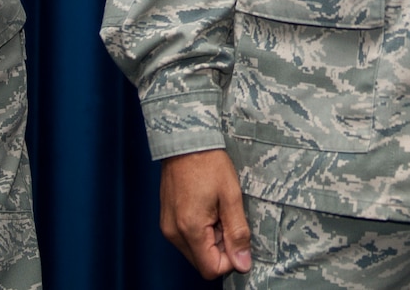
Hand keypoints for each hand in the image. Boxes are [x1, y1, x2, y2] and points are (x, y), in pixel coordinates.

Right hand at [160, 150, 253, 278]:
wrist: (186, 141)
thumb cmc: (209, 164)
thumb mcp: (231, 197)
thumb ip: (237, 233)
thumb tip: (243, 263)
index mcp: (190, 229)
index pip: (211, 269)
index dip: (230, 259)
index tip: (236, 235)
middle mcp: (174, 233)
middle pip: (202, 262)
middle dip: (220, 246)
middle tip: (225, 217)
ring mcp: (167, 227)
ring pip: (195, 251)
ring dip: (210, 238)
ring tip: (215, 209)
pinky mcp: (166, 220)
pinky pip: (187, 238)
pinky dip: (200, 230)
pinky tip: (206, 207)